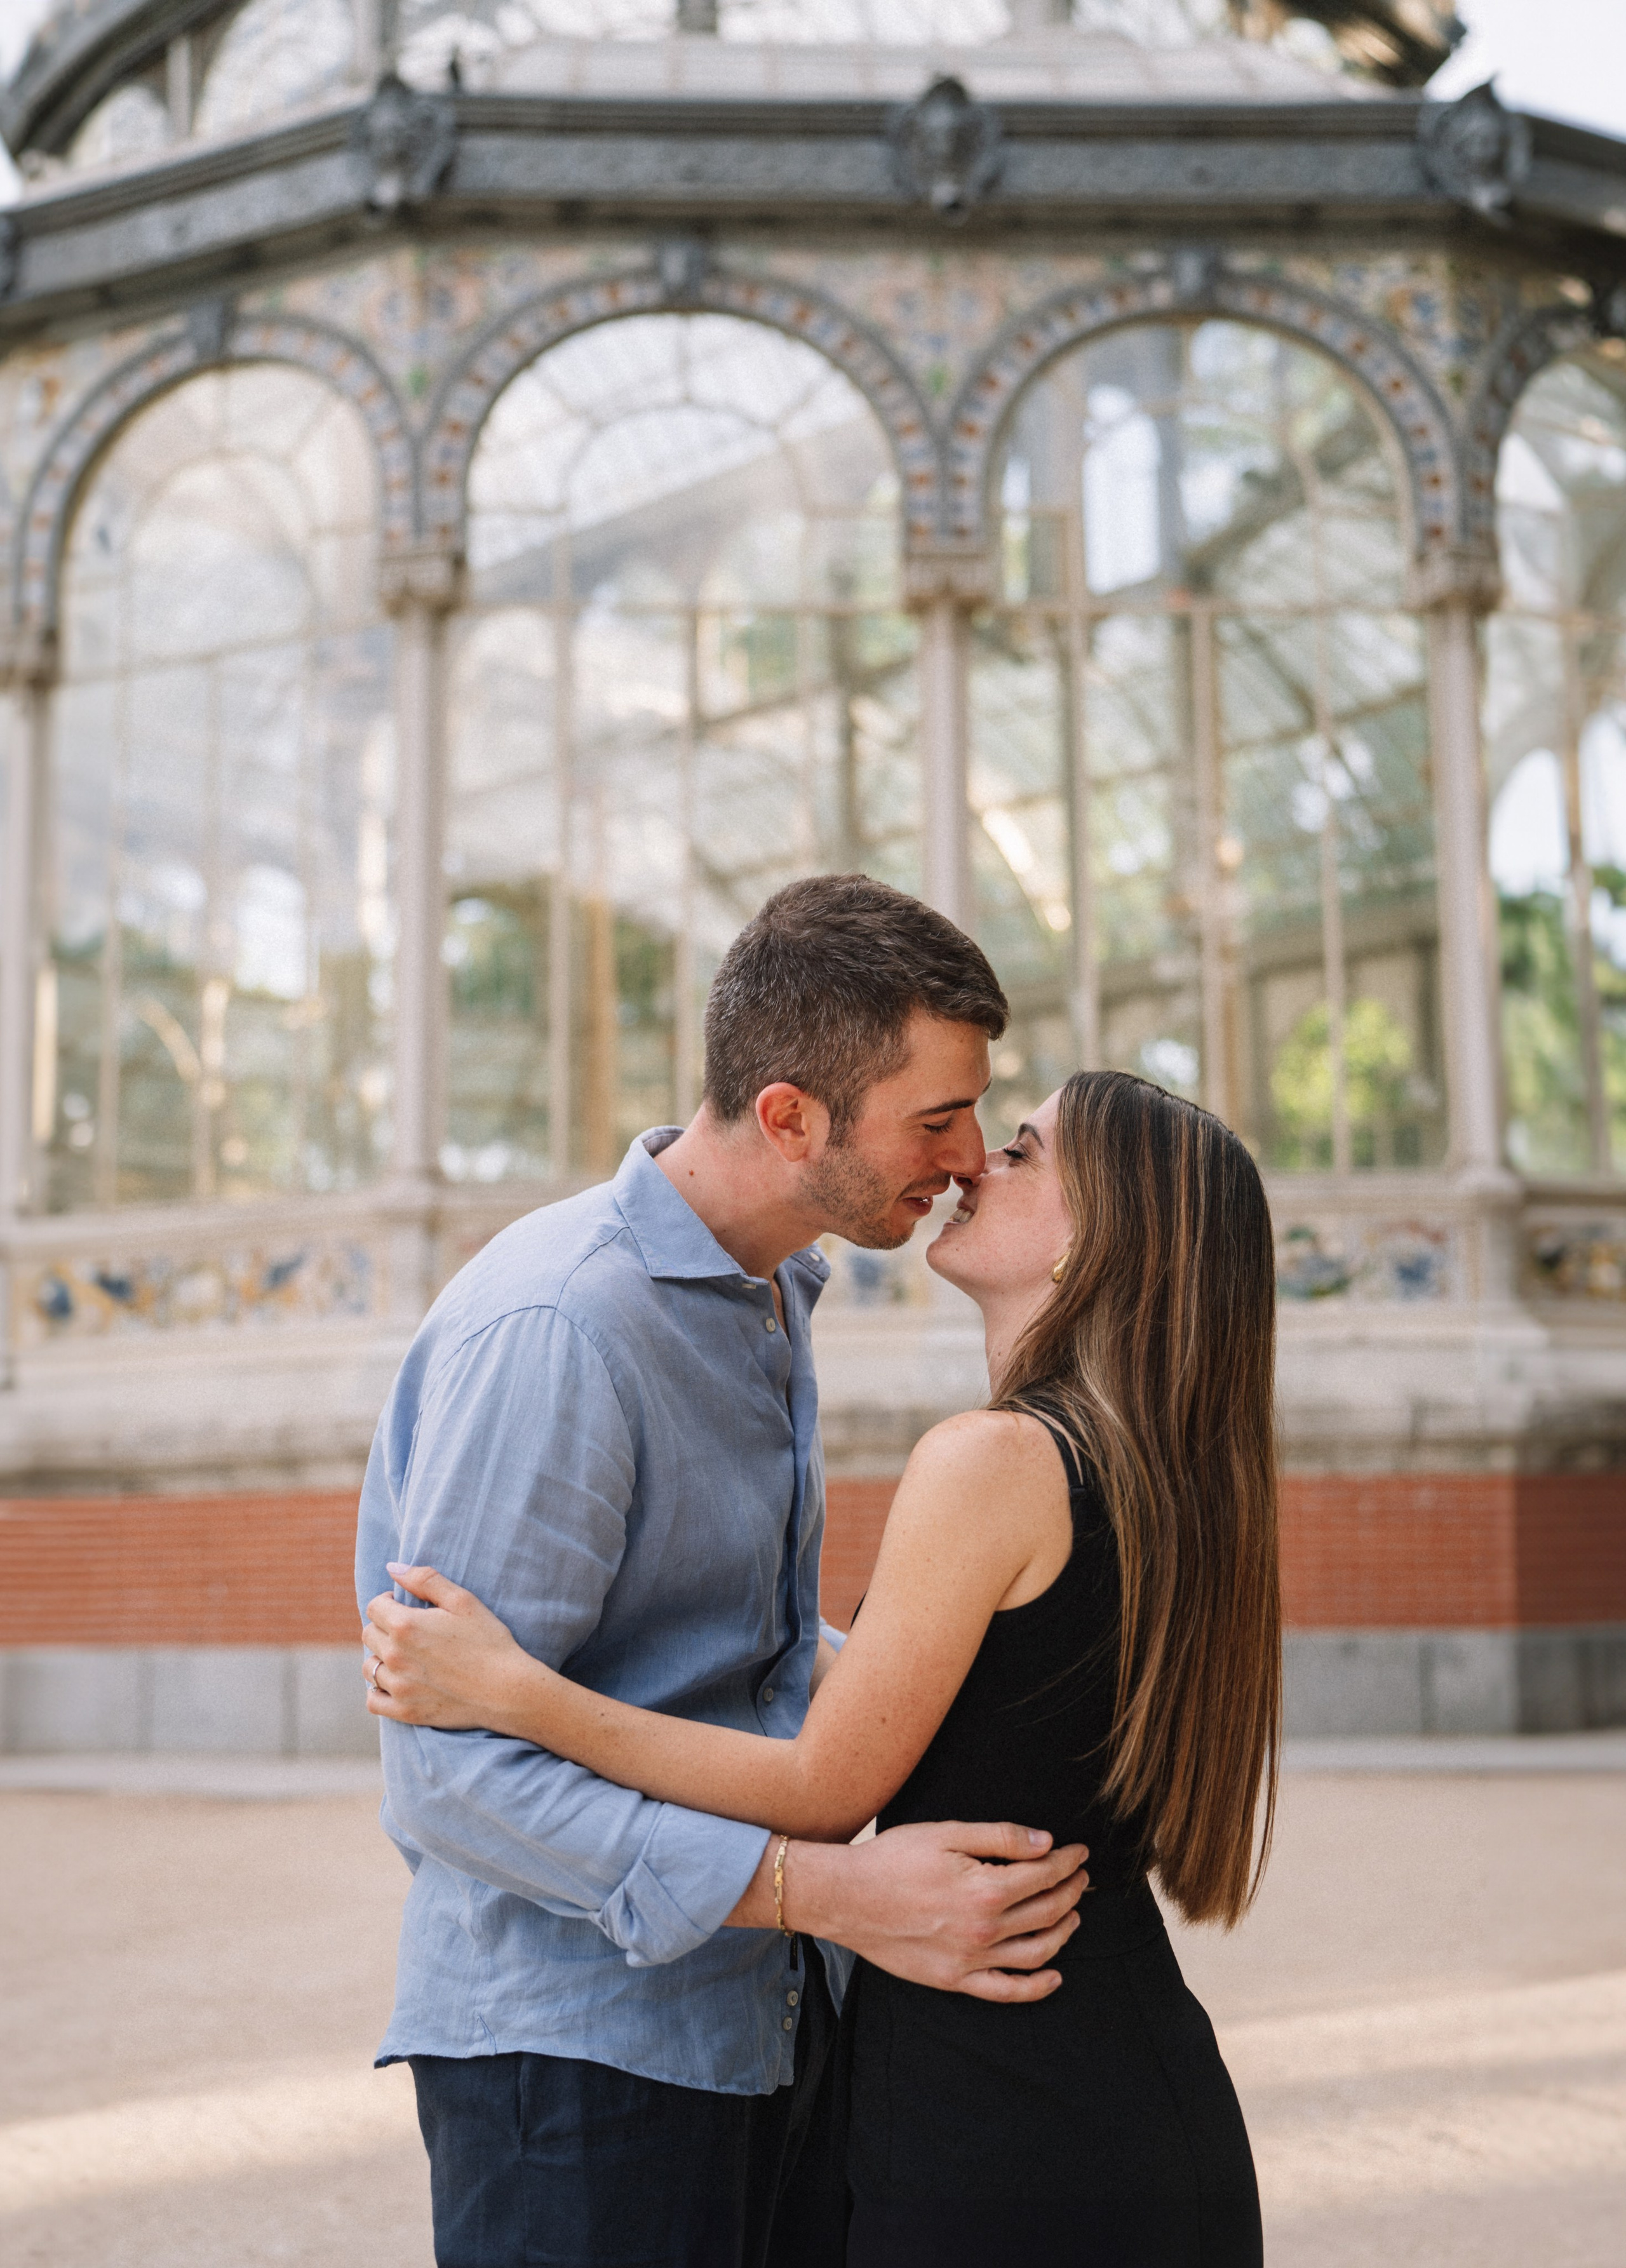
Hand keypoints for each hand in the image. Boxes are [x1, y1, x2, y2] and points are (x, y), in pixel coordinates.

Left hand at [363, 1564, 530, 1732]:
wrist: (507, 1689)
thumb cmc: (488, 1641)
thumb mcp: (462, 1601)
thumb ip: (424, 1580)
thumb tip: (392, 1568)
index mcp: (405, 1626)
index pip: (374, 1607)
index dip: (388, 1602)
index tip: (405, 1606)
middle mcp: (395, 1657)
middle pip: (369, 1635)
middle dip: (384, 1627)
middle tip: (410, 1630)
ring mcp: (398, 1687)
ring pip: (369, 1667)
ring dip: (381, 1658)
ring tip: (404, 1656)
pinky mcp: (405, 1711)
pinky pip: (373, 1700)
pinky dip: (378, 1690)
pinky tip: (396, 1682)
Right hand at [773, 1821, 1089, 2003]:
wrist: (847, 1898)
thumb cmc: (894, 1858)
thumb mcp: (947, 1834)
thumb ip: (1001, 1837)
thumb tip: (1047, 1842)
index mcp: (986, 1889)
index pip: (1044, 1875)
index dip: (1068, 1862)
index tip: (1079, 1852)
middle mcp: (984, 1930)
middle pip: (1046, 1912)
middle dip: (1071, 1891)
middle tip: (1080, 1877)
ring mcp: (971, 1960)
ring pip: (1037, 1952)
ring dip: (1063, 1932)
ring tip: (1072, 1914)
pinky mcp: (955, 1980)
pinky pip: (1006, 1991)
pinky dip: (1038, 1987)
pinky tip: (1054, 1975)